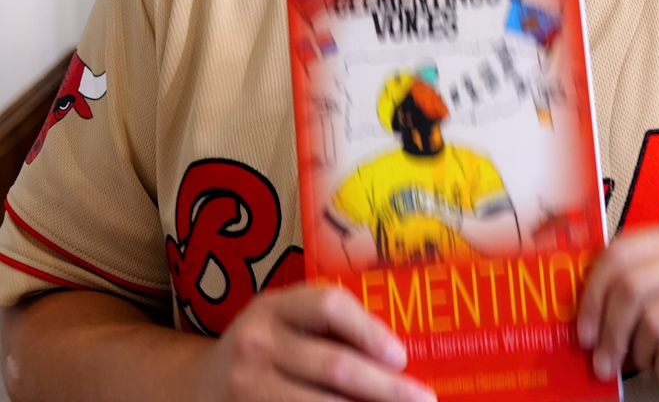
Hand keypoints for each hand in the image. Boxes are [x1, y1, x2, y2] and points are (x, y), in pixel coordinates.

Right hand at [195, 283, 436, 401]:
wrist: (194, 387)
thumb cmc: (262, 348)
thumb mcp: (282, 322)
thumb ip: (326, 328)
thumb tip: (398, 355)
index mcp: (274, 308)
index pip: (329, 307)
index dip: (369, 330)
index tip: (402, 356)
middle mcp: (257, 345)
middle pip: (333, 366)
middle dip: (385, 388)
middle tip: (424, 400)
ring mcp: (247, 388)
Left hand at [576, 222, 658, 398]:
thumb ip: (641, 283)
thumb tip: (585, 309)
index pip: (620, 251)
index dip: (593, 292)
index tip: (583, 327)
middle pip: (630, 287)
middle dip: (609, 331)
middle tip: (604, 361)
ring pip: (652, 323)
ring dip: (641, 355)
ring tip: (652, 362)